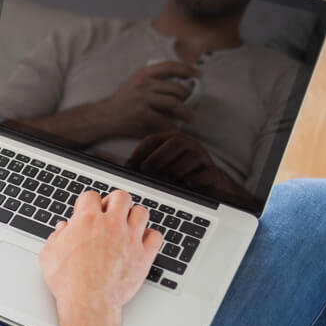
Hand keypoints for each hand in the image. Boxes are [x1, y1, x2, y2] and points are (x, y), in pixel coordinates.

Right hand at [39, 190, 162, 316]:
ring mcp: (130, 239)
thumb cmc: (69, 282)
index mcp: (87, 221)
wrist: (88, 302)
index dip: (87, 203)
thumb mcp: (49, 255)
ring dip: (133, 216)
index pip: (91, 196)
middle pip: (121, 196)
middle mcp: (111, 225)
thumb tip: (63, 229)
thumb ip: (56, 237)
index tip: (86, 211)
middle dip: (114, 202)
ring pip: (141, 212)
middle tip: (109, 213)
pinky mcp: (144, 255)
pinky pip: (156, 236)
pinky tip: (140, 241)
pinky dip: (150, 237)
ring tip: (126, 225)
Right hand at [91, 61, 196, 138]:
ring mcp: (141, 98)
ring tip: (189, 117)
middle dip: (189, 97)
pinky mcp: (141, 113)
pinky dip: (172, 126)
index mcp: (143, 73)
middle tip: (194, 103)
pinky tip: (176, 130)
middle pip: (175, 87)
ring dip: (185, 111)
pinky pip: (164, 120)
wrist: (104, 116)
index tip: (197, 76)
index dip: (187, 69)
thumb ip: (153, 80)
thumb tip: (180, 85)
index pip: (170, 66)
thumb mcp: (134, 83)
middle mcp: (143, 83)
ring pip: (174, 102)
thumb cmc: (121, 102)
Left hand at [126, 130, 244, 193]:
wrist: (208, 181)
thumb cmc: (177, 172)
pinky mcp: (212, 172)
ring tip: (164, 181)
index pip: (154, 140)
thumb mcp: (160, 163)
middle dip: (158, 158)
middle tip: (146, 171)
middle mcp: (188, 145)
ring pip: (190, 159)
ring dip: (174, 171)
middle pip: (174, 144)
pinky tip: (184, 185)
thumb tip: (113, 162)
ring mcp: (202, 157)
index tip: (129, 165)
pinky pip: (203, 175)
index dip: (140, 151)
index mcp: (171, 140)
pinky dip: (193, 181)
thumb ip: (141, 162)